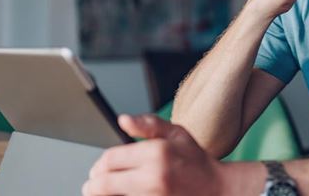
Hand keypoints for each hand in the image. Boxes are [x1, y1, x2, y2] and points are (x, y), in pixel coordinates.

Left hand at [82, 114, 224, 195]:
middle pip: (104, 184)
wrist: (216, 190)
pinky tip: (125, 194)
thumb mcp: (176, 133)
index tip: (97, 169)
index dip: (99, 165)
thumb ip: (148, 124)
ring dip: (107, 194)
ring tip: (109, 190)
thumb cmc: (195, 161)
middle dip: (94, 184)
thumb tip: (123, 120)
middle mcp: (153, 177)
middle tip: (93, 185)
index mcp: (156, 153)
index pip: (110, 159)